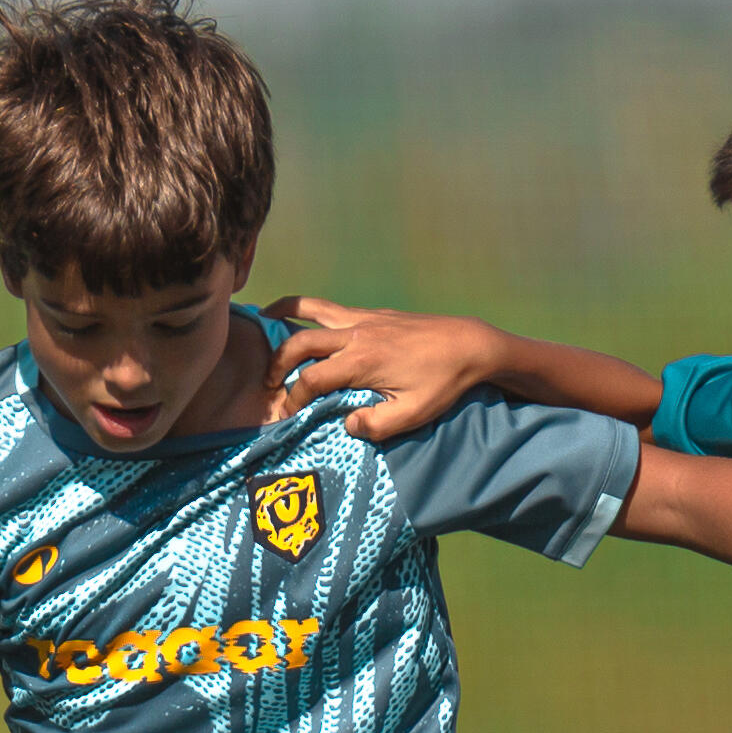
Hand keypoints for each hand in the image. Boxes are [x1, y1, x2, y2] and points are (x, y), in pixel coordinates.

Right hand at [265, 298, 503, 442]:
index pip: (311, 380)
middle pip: (301, 343)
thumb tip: (345, 425)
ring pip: (311, 310)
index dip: (293, 399)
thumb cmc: (443, 383)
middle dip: (278, 364)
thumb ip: (376, 425)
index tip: (286, 416)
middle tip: (269, 383)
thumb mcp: (413, 414)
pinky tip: (298, 313)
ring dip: (282, 315)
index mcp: (362, 362)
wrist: (470, 345)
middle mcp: (356, 335)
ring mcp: (363, 319)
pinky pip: (330, 307)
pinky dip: (306, 307)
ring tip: (261, 320)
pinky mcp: (372, 314)